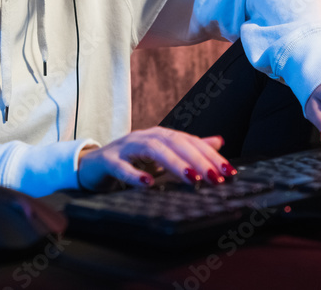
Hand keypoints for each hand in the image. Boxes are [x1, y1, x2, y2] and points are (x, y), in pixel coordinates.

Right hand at [77, 127, 236, 190]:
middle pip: (175, 143)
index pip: (190, 142)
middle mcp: (145, 137)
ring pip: (153, 150)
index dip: (210, 155)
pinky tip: (148, 183)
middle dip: (198, 159)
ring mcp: (126, 147)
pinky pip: (122, 166)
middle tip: (215, 177)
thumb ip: (189, 148)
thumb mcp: (162, 154)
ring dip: (174, 164)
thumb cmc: (131, 159)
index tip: (228, 172)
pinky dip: (135, 174)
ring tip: (192, 178)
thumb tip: (219, 142)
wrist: (92, 164)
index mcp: (160, 136)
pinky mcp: (109, 160)